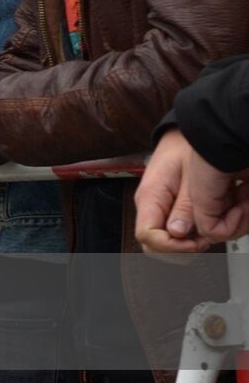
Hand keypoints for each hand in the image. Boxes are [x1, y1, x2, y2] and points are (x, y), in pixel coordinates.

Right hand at [135, 129, 248, 253]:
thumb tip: (178, 233)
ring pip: (184, 243)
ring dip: (215, 233)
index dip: (175, 246)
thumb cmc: (189, 145)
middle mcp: (157, 209)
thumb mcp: (192, 171)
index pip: (149, 237)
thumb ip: (185, 204)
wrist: (194, 135)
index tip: (202, 239)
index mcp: (151, 198)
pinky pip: (197, 232)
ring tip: (234, 210)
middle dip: (194, 246)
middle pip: (162, 248)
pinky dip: (219, 225)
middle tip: (216, 230)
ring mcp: (169, 212)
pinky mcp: (183, 213)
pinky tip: (231, 209)